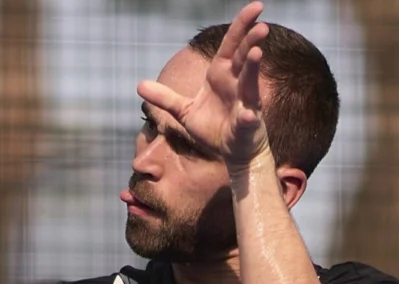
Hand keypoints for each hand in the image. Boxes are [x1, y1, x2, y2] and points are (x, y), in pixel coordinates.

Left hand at [137, 1, 269, 167]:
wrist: (230, 154)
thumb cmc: (213, 129)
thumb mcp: (184, 112)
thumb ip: (164, 97)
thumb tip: (138, 85)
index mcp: (221, 77)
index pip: (231, 46)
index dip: (240, 26)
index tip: (255, 7)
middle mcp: (236, 85)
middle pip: (243, 58)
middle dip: (250, 41)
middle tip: (260, 25)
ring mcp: (245, 104)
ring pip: (249, 83)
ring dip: (253, 68)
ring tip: (257, 53)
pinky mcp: (247, 125)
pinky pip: (248, 120)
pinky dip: (248, 117)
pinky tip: (248, 115)